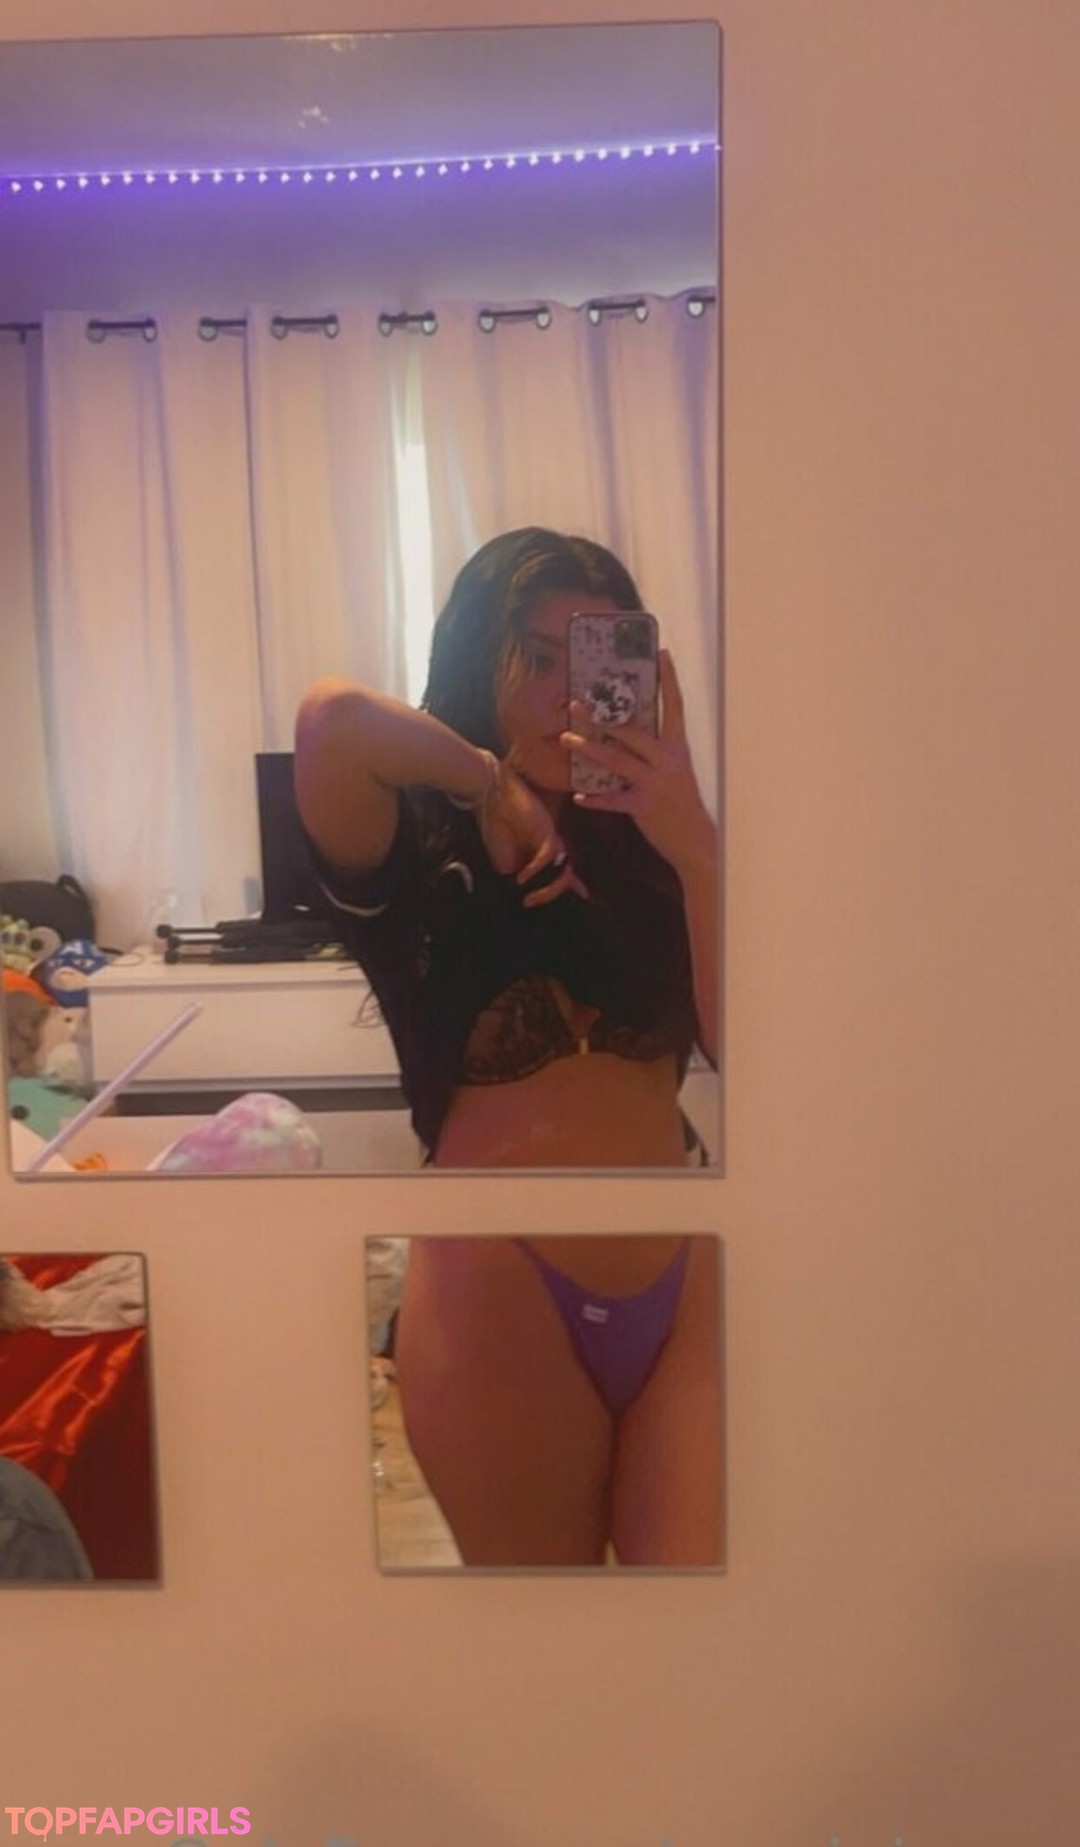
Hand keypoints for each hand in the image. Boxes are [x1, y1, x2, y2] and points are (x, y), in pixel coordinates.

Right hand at [478, 758, 587, 908]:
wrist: (492, 797)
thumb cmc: (496, 826)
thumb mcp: (503, 859)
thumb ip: (516, 875)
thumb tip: (520, 892)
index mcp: (541, 854)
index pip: (558, 876)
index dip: (565, 891)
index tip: (569, 903)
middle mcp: (551, 848)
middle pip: (563, 877)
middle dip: (551, 894)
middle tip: (530, 903)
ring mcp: (550, 839)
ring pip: (562, 869)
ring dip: (548, 888)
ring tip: (529, 898)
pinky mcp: (546, 831)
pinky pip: (548, 856)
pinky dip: (536, 870)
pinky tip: (522, 878)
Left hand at [560, 649, 715, 876]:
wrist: (696, 841)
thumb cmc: (682, 802)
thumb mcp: (675, 771)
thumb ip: (655, 752)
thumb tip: (626, 733)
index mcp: (678, 748)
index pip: (674, 706)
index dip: (668, 679)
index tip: (660, 653)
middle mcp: (667, 760)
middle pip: (632, 731)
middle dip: (602, 717)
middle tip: (577, 703)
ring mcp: (655, 783)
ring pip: (616, 760)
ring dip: (589, 749)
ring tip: (567, 738)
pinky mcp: (644, 806)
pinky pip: (613, 799)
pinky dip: (595, 798)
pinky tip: (579, 795)